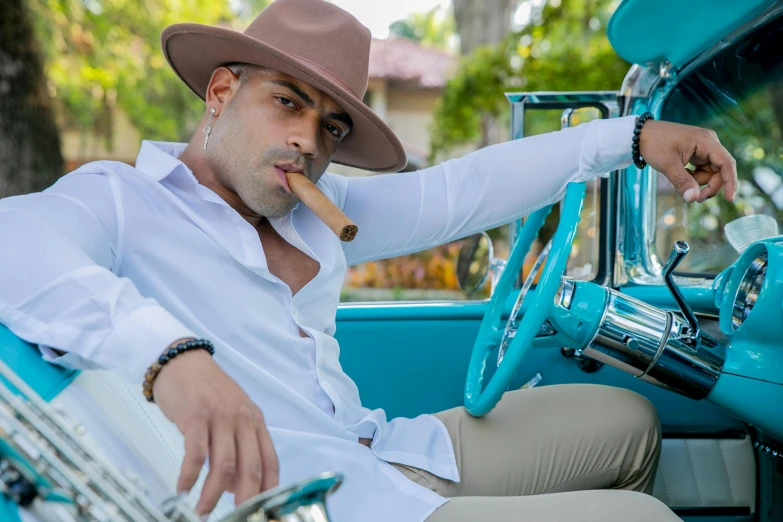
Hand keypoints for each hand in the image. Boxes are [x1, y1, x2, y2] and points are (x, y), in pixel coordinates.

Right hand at [152, 343, 278, 516]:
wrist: (183, 361)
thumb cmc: (206, 390)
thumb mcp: (231, 416)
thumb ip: (238, 448)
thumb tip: (238, 487)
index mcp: (255, 421)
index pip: (270, 461)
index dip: (269, 490)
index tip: (262, 511)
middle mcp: (242, 419)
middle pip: (250, 468)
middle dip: (244, 500)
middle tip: (235, 519)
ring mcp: (220, 417)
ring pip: (223, 465)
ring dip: (212, 494)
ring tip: (202, 511)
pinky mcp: (196, 416)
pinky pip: (195, 453)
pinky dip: (189, 475)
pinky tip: (183, 488)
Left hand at [639, 120, 737, 202]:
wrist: (640, 134)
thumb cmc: (654, 144)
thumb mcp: (667, 164)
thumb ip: (682, 182)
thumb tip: (693, 198)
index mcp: (706, 141)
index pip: (727, 163)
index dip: (730, 182)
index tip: (729, 200)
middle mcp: (708, 142)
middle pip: (720, 170)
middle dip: (710, 186)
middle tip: (695, 198)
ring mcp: (702, 147)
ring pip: (710, 172)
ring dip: (699, 182)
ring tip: (682, 184)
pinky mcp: (695, 152)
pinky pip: (702, 169)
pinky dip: (694, 178)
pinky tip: (681, 176)